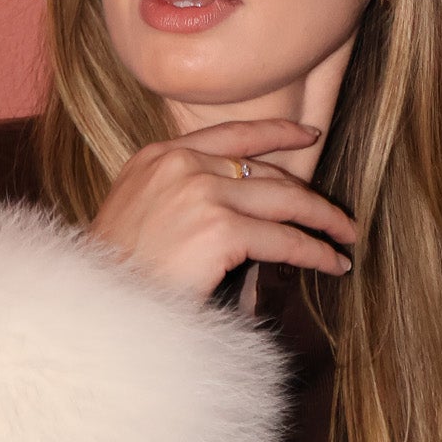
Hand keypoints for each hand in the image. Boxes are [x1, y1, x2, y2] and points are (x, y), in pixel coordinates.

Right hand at [88, 119, 356, 305]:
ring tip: (344, 238)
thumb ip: (183, 194)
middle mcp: (179, 164)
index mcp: (158, 156)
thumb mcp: (141, 214)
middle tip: (336, 214)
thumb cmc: (118, 276)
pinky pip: (284, 240)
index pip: (230, 132)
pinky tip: (331, 263)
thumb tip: (246, 204)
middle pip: (265, 172)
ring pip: (284, 202)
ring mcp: (200, 193)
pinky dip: (315, 252)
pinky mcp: (219, 229)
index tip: (309, 134)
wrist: (96, 310)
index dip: (277, 131)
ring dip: (322, 221)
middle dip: (307, 194)